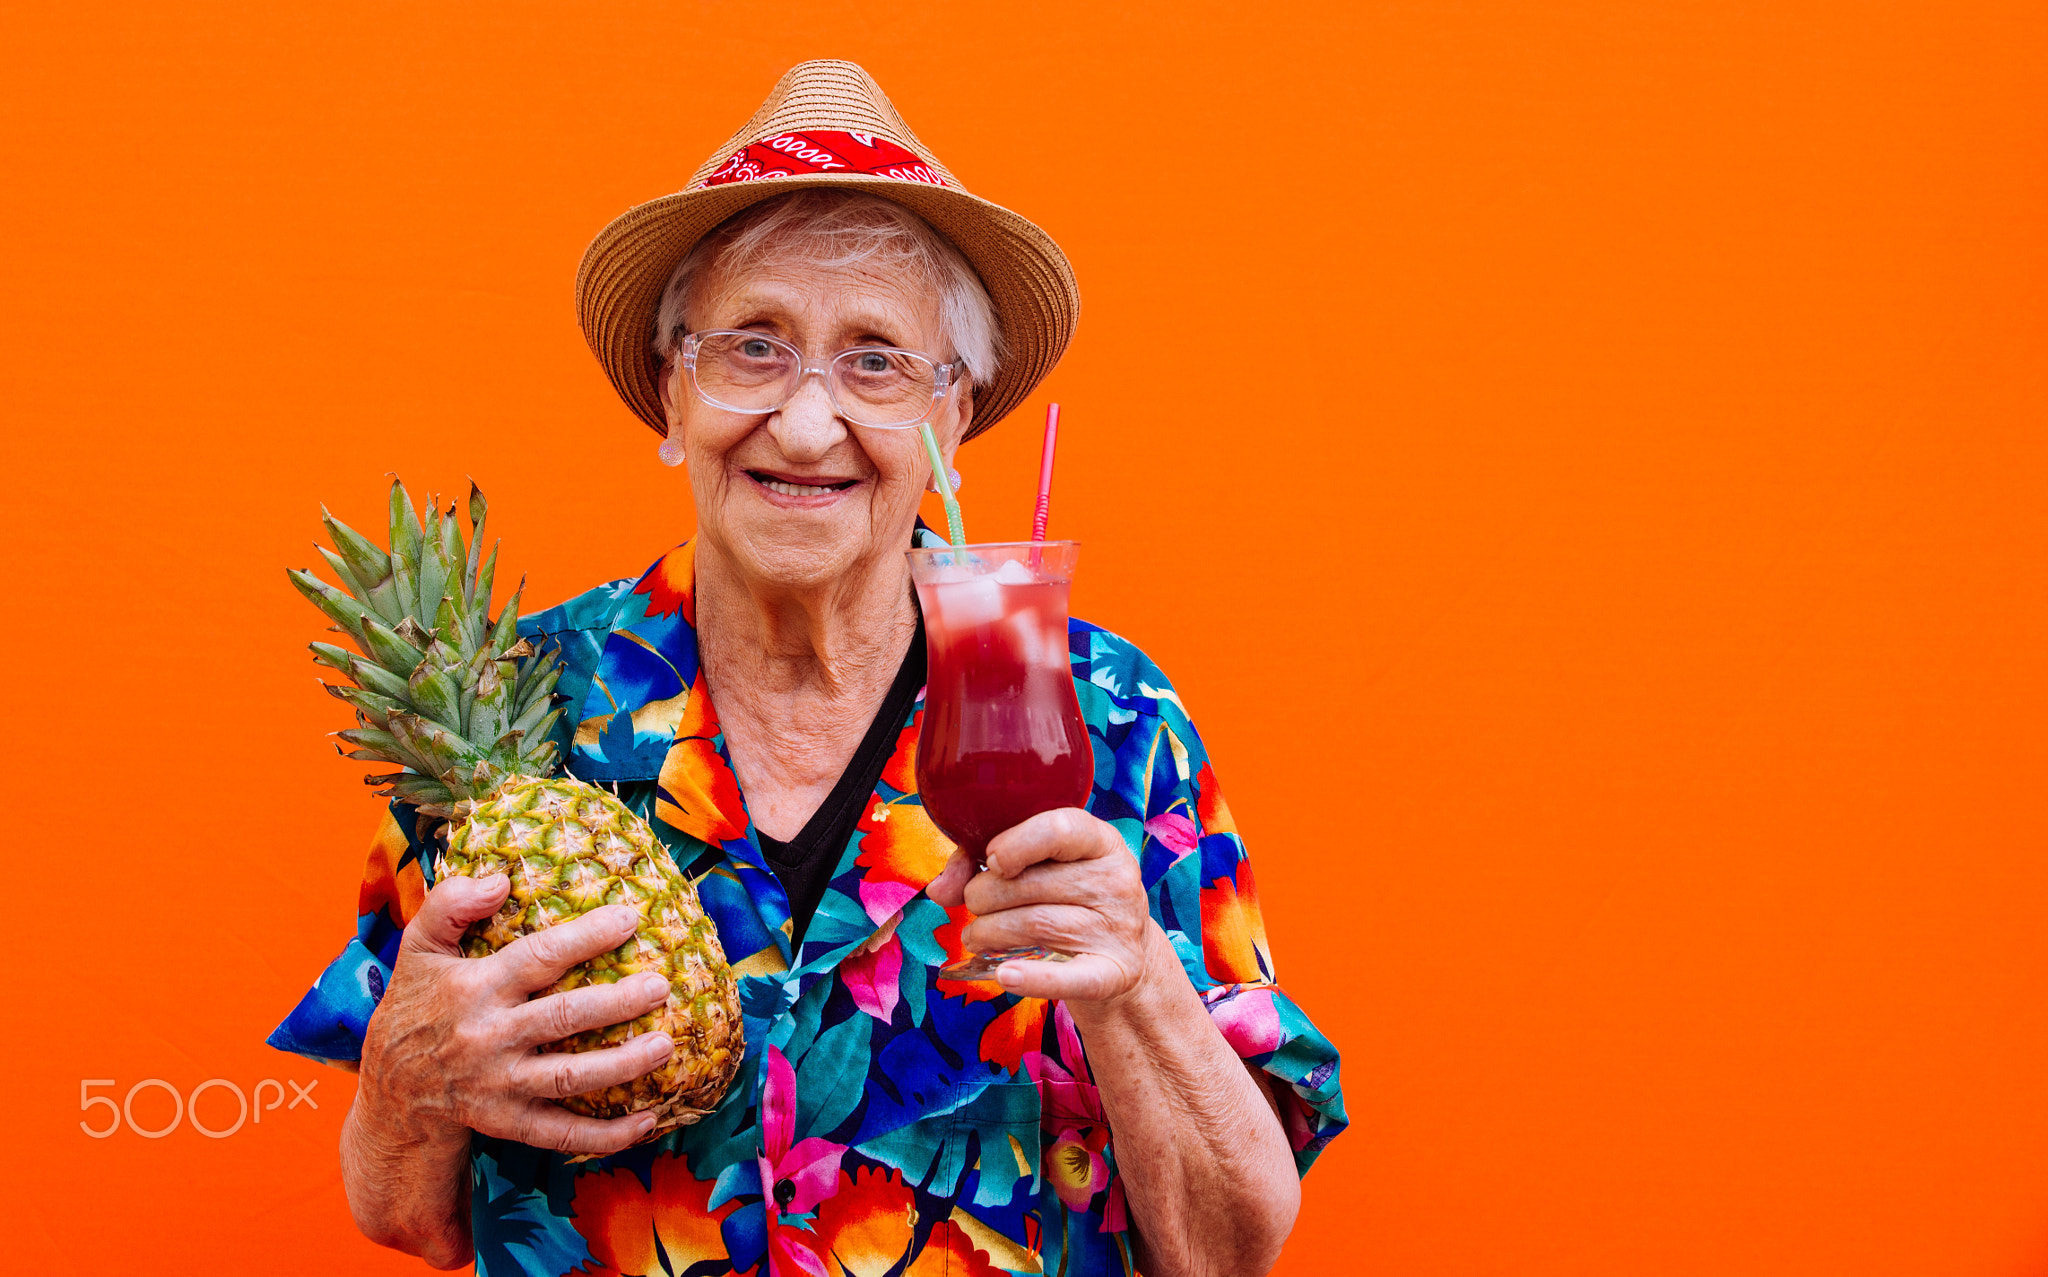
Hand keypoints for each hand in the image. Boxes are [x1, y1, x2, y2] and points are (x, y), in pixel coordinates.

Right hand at [355, 874, 676, 1156]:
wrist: (390, 1092)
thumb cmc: (415, 1008)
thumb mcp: (417, 949)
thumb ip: (450, 904)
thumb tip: (500, 879)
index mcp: (474, 988)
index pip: (537, 957)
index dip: (585, 937)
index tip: (629, 918)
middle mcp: (490, 1037)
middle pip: (564, 1017)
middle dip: (617, 1002)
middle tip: (661, 985)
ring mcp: (500, 1085)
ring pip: (571, 1077)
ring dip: (623, 1064)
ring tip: (667, 1044)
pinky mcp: (508, 1123)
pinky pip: (562, 1133)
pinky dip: (607, 1135)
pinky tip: (649, 1120)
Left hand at [927, 807, 1163, 1002]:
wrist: (1120, 952)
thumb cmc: (1066, 896)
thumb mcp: (1040, 865)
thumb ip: (985, 862)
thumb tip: (939, 890)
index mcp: (1100, 841)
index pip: (1060, 829)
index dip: (1014, 844)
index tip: (991, 860)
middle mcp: (1116, 882)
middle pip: (1031, 885)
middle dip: (983, 896)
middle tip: (976, 906)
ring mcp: (1118, 929)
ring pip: (1034, 926)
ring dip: (987, 933)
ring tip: (977, 936)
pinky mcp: (1115, 973)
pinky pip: (1070, 978)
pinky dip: (1032, 979)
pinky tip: (1004, 976)